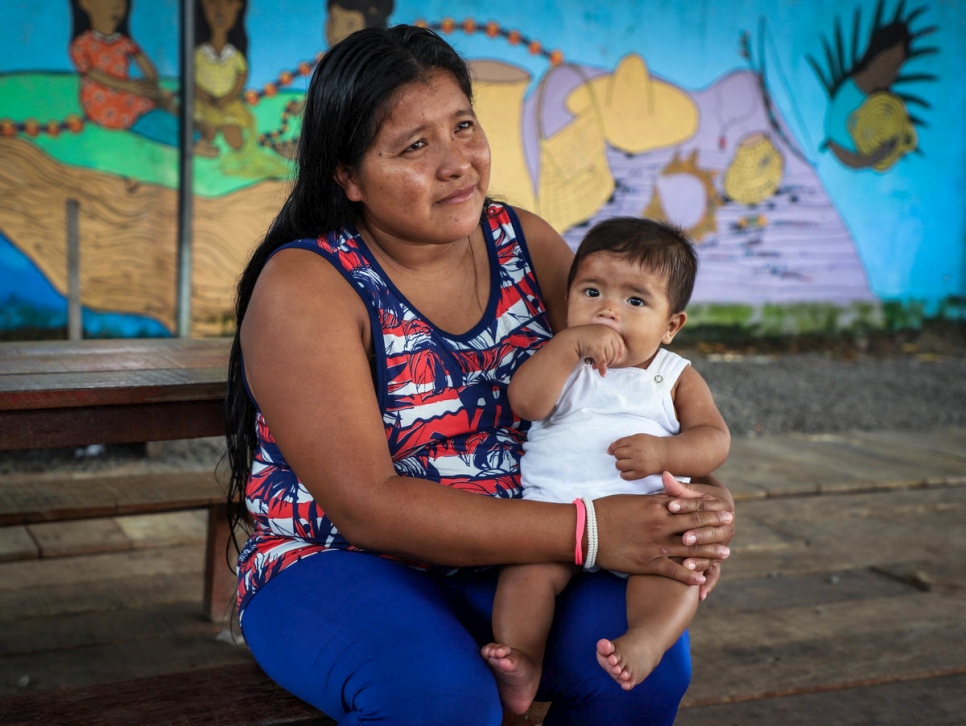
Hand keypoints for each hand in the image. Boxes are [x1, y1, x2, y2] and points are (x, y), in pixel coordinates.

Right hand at [568, 324, 624, 374]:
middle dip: (611, 361)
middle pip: (615, 351)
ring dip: (605, 365)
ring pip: (609, 357)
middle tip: (606, 365)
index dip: (620, 352)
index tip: (617, 359)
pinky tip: (602, 374)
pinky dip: (603, 369)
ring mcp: (603, 341)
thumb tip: (619, 356)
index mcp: (608, 330)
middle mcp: (607, 333)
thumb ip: (608, 340)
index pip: (620, 343)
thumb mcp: (598, 335)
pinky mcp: (597, 348)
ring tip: (597, 367)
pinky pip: (603, 361)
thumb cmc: (584, 338)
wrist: (570, 340)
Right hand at [592, 483, 732, 585]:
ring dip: (709, 552)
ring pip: (689, 548)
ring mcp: (654, 544)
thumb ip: (654, 499)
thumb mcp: (632, 499)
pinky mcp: (646, 563)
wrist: (585, 530)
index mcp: (655, 505)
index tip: (721, 507)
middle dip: (714, 524)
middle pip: (694, 523)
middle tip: (731, 525)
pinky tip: (701, 578)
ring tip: (725, 553)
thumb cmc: (606, 511)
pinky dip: (689, 575)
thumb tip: (669, 495)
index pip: (688, 504)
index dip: (707, 506)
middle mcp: (659, 523)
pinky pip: (673, 570)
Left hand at [608, 433, 665, 479]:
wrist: (664, 454)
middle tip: (626, 456)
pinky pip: (624, 476)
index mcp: (635, 441)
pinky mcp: (641, 473)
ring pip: (619, 465)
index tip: (615, 451)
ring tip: (627, 463)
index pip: (617, 445)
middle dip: (619, 455)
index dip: (614, 448)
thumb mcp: (637, 437)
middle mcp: (636, 452)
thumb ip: (623, 441)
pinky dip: (624, 474)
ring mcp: (638, 463)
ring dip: (621, 464)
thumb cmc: (649, 445)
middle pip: (617, 455)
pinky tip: (629, 470)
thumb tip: (608, 451)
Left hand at [663, 472, 735, 598]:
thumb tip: (665, 475)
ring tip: (687, 565)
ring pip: (711, 555)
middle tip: (684, 538)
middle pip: (709, 532)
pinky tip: (700, 594)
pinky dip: (707, 583)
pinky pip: (713, 572)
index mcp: (719, 507)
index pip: (700, 506)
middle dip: (697, 535)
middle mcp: (724, 528)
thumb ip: (679, 488)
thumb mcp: (691, 492)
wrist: (719, 507)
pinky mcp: (716, 558)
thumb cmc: (699, 497)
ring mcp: (720, 545)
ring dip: (701, 561)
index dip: (686, 505)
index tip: (670, 505)